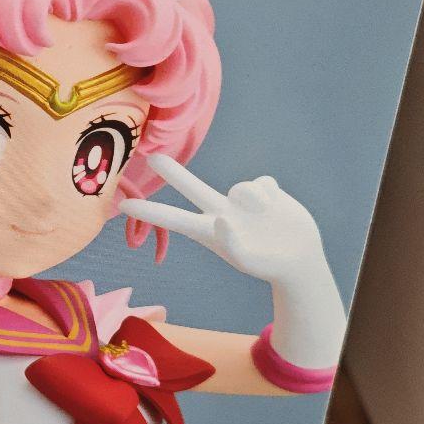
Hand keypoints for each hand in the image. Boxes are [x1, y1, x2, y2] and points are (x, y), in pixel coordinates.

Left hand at [121, 154, 325, 283]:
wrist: (299, 259)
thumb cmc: (268, 266)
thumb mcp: (248, 261)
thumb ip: (231, 244)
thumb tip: (221, 218)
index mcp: (210, 231)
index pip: (174, 219)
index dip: (150, 212)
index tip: (124, 205)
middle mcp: (221, 211)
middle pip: (191, 187)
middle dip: (173, 173)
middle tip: (150, 157)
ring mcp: (241, 201)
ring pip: (241, 187)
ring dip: (255, 200)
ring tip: (266, 217)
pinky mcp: (262, 191)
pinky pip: (263, 184)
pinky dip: (271, 196)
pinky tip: (277, 210)